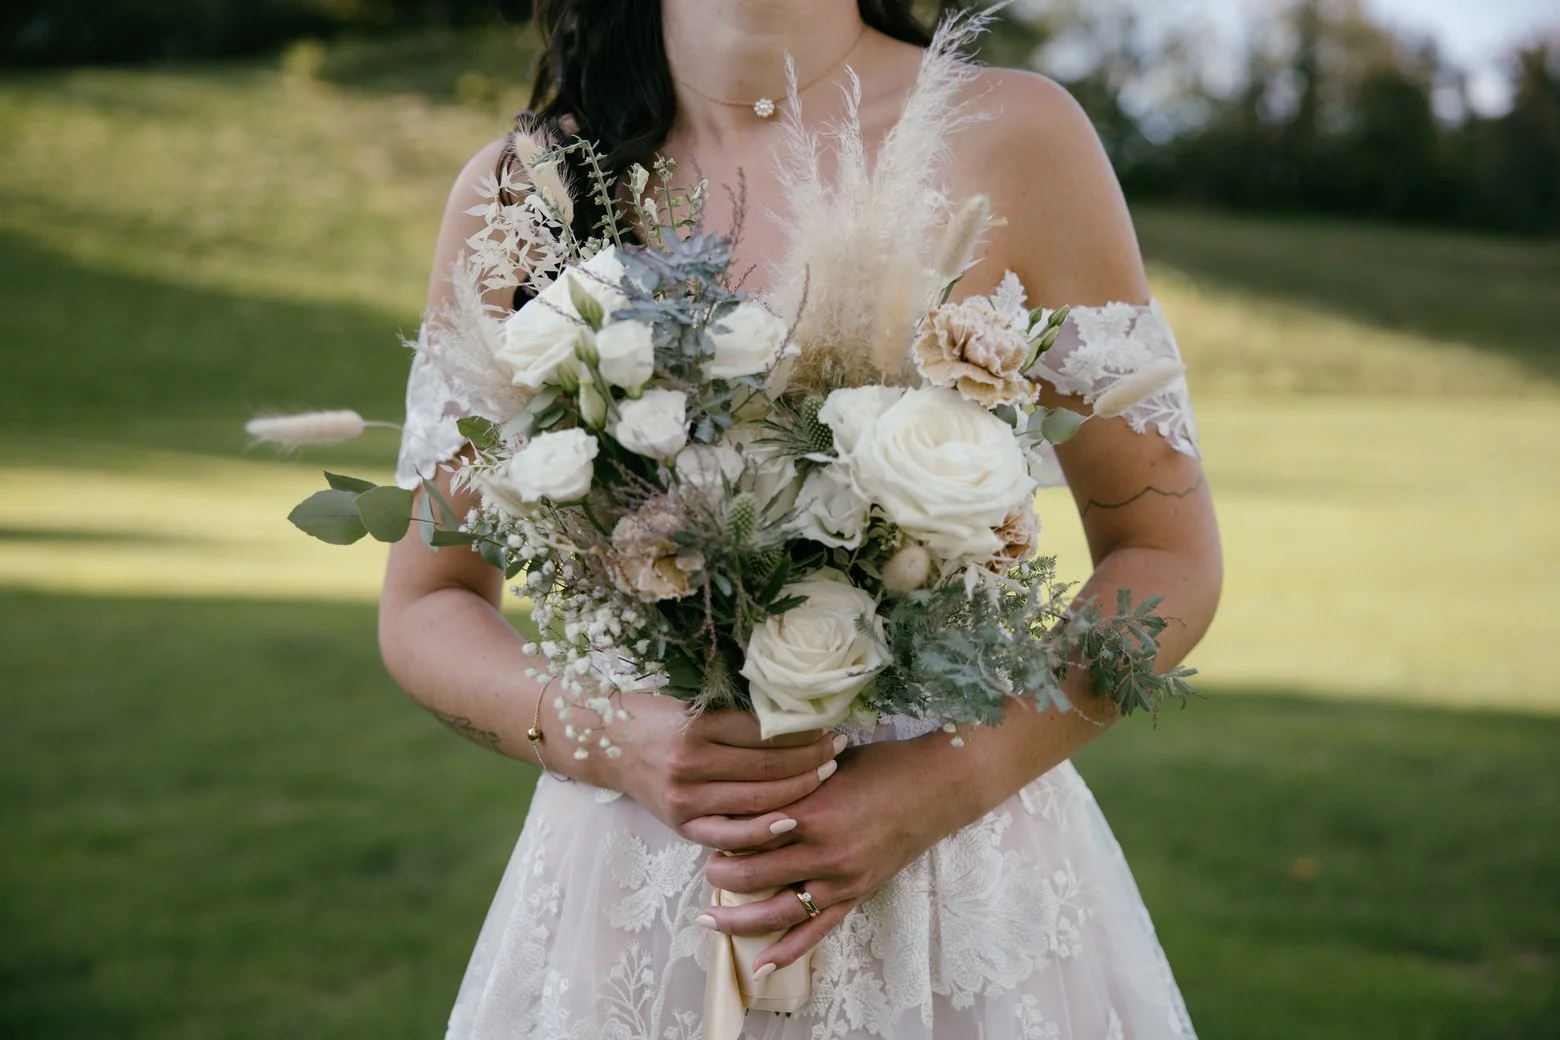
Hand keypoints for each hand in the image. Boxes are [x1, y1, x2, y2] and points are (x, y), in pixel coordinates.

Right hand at [607, 691, 846, 850]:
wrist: (606, 745)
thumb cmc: (655, 714)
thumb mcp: (690, 700)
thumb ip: (734, 708)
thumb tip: (794, 706)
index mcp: (695, 726)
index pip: (762, 731)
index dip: (800, 728)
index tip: (826, 722)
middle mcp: (689, 765)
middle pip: (766, 767)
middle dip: (810, 758)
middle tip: (837, 748)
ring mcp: (686, 800)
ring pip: (756, 801)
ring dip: (798, 789)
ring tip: (826, 774)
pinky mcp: (682, 825)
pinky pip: (731, 835)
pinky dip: (764, 830)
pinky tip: (792, 818)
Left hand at [699, 737, 965, 976]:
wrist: (936, 786)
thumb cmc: (881, 765)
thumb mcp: (825, 760)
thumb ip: (786, 776)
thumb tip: (742, 779)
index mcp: (811, 810)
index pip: (747, 830)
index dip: (719, 830)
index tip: (705, 825)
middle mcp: (823, 851)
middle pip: (752, 874)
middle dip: (720, 871)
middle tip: (706, 864)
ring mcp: (841, 880)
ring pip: (777, 912)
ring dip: (738, 919)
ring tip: (708, 918)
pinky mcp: (855, 895)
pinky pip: (816, 931)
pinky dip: (786, 952)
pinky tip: (760, 966)